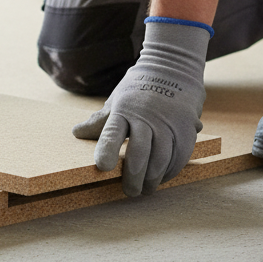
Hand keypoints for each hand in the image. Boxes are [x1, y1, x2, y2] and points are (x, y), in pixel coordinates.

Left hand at [72, 20, 208, 196]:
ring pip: (161, 158)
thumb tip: (76, 133)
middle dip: (133, 176)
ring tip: (144, 190)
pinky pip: (179, 157)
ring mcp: (168, 123)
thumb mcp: (116, 101)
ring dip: (152, 178)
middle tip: (129, 192)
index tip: (102, 166)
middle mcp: (146, 117)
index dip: (107, 149)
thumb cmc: (138, 90)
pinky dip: (169, 171)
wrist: (172, 69)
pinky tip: (161, 178)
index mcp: (123, 110)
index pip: (112, 131)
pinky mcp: (186, 129)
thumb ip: (100, 121)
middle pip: (140, 151)